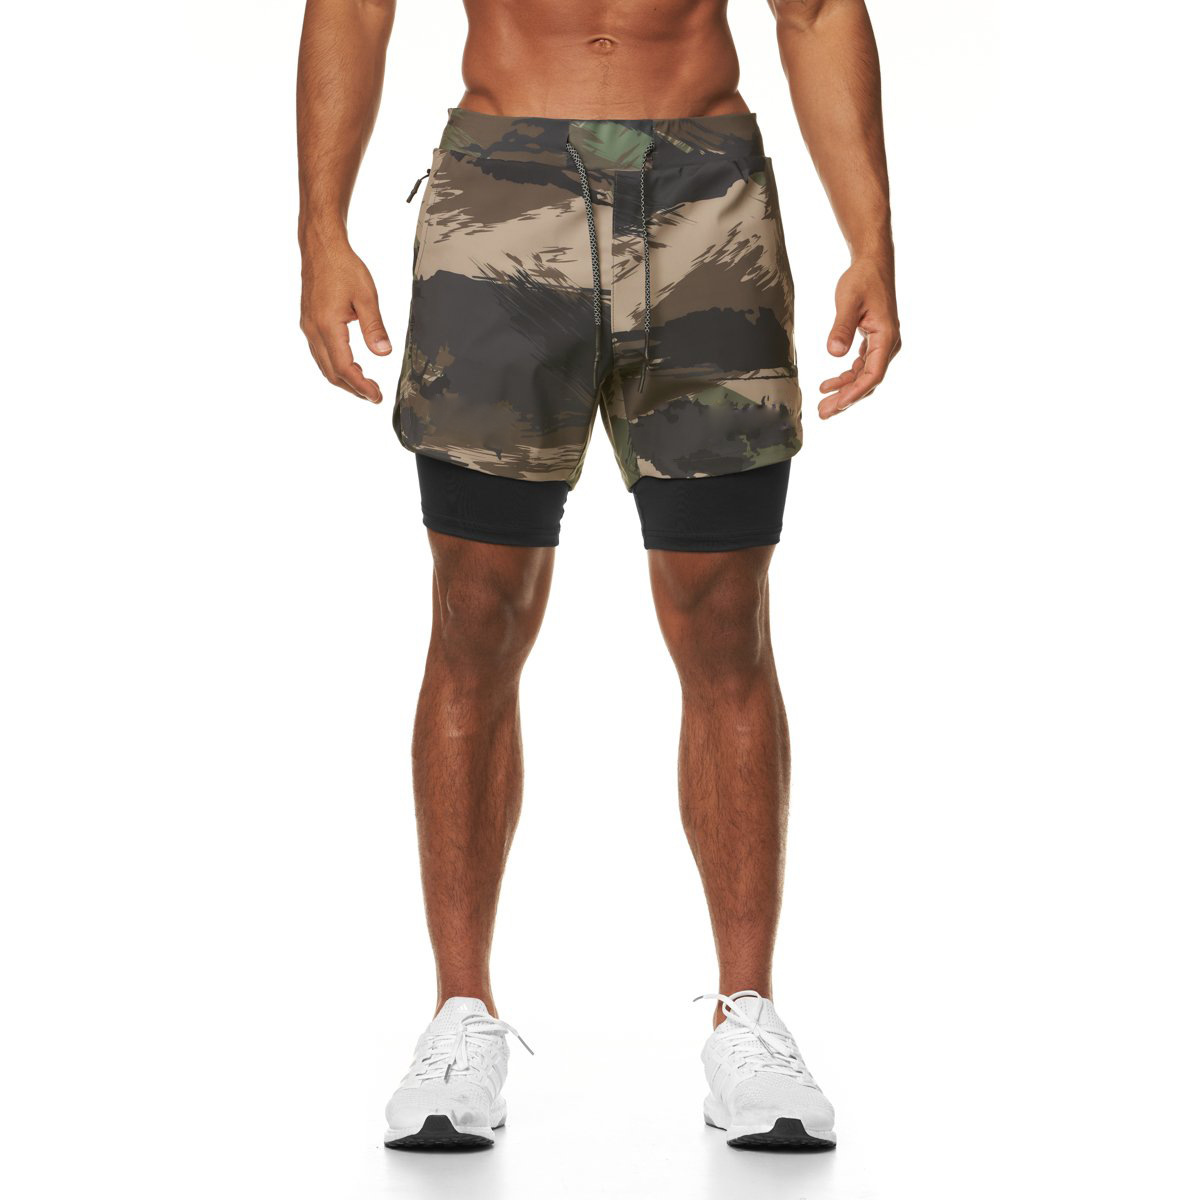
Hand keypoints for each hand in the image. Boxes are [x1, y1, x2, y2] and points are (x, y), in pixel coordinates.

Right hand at [300, 239, 390, 402]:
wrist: (321, 247)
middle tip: (374, 395)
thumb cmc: (343, 267)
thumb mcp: (367, 297)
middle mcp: (314, 330)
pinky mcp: (309, 322)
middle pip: (332, 373)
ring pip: (324, 365)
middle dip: (353, 388)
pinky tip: (350, 365)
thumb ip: (374, 328)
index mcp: (328, 326)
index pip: (344, 368)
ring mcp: (309, 327)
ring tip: (365, 384)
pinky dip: (335, 366)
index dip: (361, 386)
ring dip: (344, 379)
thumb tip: (383, 353)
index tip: (376, 396)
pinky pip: (320, 353)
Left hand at [818, 256, 900, 418]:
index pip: (873, 374)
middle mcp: (888, 344)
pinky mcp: (873, 342)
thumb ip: (841, 327)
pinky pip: (861, 366)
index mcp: (886, 337)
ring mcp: (881, 344)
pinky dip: (845, 377)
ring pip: (864, 376)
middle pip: (868, 381)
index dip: (855, 392)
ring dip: (844, 391)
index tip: (837, 404)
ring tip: (823, 404)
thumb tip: (835, 353)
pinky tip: (827, 385)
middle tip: (824, 413)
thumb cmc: (862, 280)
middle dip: (846, 399)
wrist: (872, 264)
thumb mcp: (848, 301)